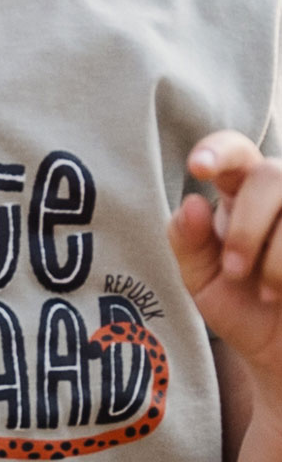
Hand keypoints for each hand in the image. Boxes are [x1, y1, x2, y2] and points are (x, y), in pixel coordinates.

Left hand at [168, 130, 281, 378]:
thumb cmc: (244, 310)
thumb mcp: (204, 281)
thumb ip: (188, 242)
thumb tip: (192, 203)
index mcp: (241, 194)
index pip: (233, 153)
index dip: (218, 151)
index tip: (198, 167)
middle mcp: (281, 193)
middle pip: (269, 175)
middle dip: (247, 228)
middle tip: (236, 273)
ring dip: (278, 256)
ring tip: (269, 294)